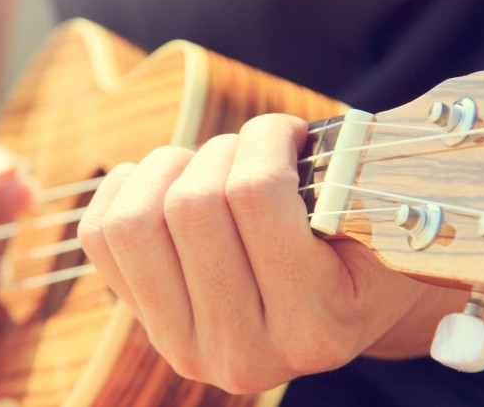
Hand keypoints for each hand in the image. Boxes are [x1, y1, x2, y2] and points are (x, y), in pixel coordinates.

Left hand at [78, 113, 429, 393]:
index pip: (256, 196)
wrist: (336, 309)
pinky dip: (125, 187)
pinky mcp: (145, 324)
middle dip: (222, 150)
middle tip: (252, 149)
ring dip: (168, 168)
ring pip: (134, 224)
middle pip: (191, 206)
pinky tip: (165, 182)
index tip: (288, 131)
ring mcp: (185, 344)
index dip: (267, 137)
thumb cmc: (361, 251)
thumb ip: (346, 179)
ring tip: (206, 165)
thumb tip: (279, 131)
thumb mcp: (383, 222)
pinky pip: (100, 236)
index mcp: (315, 327)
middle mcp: (245, 352)